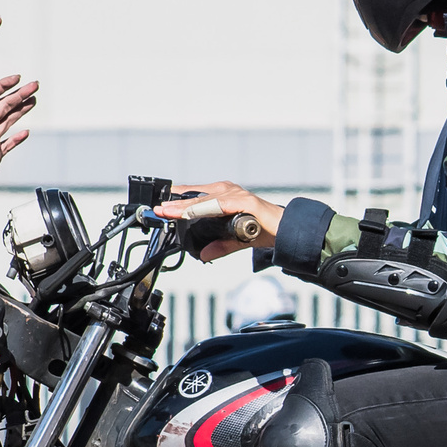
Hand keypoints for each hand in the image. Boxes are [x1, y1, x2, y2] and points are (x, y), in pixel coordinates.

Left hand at [0, 74, 36, 195]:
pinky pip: (9, 144)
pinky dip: (18, 139)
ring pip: (10, 121)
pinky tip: (26, 133)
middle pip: (6, 106)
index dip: (5, 86)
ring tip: (34, 100)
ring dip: (22, 110)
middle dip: (21, 95)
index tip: (18, 78)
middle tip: (35, 85)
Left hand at [158, 181, 282, 261]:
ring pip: (206, 199)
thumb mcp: (236, 241)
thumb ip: (220, 246)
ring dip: (186, 206)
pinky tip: (192, 213)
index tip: (161, 209)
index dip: (178, 202)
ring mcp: (238, 195)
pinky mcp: (247, 202)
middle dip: (176, 204)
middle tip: (159, 210)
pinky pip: (222, 205)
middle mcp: (230, 191)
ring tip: (170, 212)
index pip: (197, 197)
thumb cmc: (264, 230)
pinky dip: (206, 209)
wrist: (288, 231)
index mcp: (226, 197)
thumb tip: (203, 255)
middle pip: (198, 196)